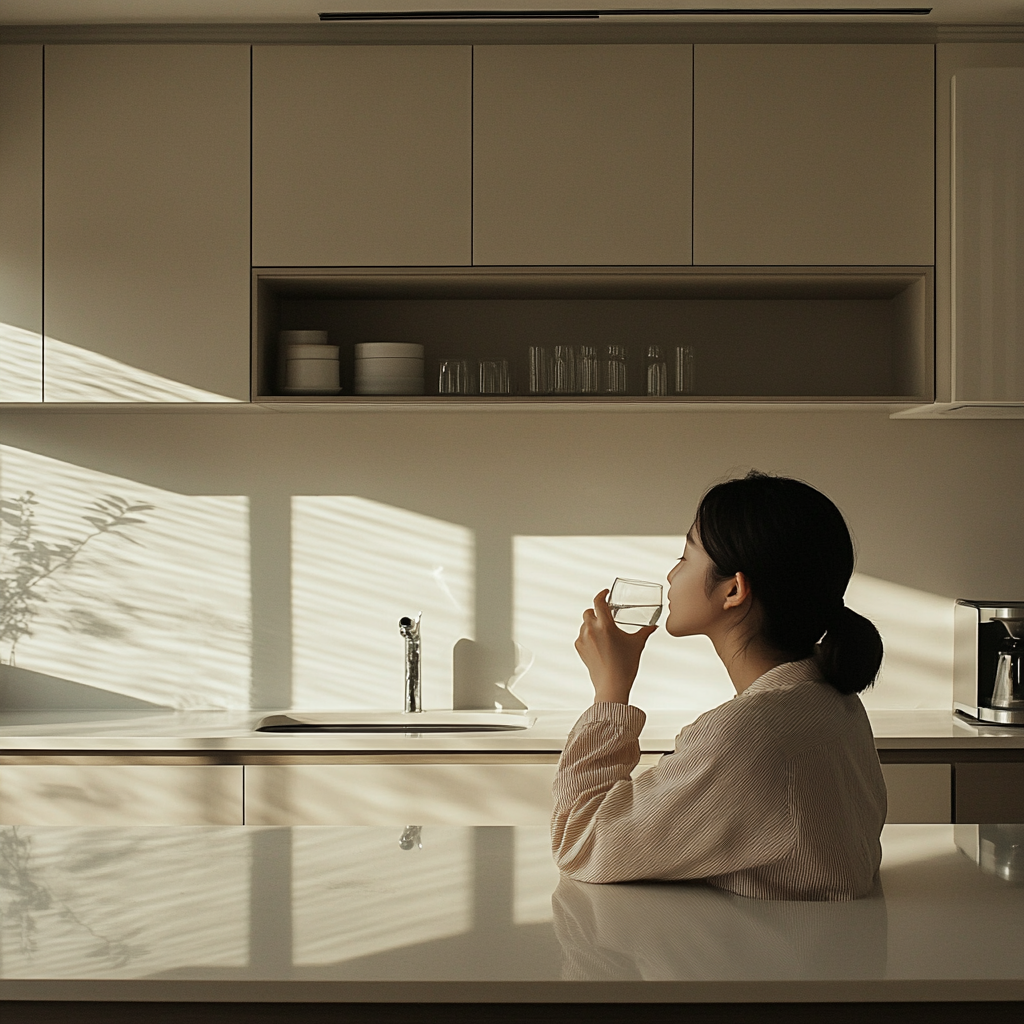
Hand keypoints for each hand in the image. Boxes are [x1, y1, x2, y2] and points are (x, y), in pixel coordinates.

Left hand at [574, 589, 656, 704]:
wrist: (612, 685)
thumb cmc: (625, 665)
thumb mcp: (637, 645)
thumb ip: (645, 632)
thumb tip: (654, 626)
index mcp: (606, 626)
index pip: (598, 602)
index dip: (601, 594)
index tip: (605, 593)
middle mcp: (591, 630)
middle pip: (588, 611)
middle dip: (596, 611)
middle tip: (605, 614)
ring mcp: (583, 639)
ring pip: (584, 624)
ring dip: (592, 623)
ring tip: (603, 631)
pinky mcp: (579, 649)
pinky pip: (581, 636)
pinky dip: (588, 635)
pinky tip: (598, 643)